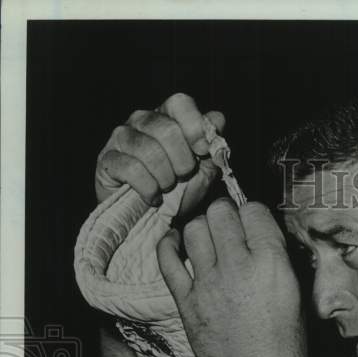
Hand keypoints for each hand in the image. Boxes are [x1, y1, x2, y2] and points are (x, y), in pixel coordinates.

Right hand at [95, 92, 225, 216]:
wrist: (154, 220)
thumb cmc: (179, 194)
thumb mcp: (203, 172)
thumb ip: (211, 146)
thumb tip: (217, 119)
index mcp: (167, 118)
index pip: (180, 103)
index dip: (194, 126)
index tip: (202, 151)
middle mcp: (142, 120)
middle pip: (167, 129)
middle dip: (182, 161)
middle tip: (182, 177)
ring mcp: (121, 137)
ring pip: (149, 150)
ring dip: (165, 177)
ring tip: (167, 189)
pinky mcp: (107, 159)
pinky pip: (131, 169)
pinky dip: (148, 188)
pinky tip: (153, 197)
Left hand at [156, 198, 303, 356]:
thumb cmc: (286, 341)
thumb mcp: (297, 291)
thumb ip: (279, 258)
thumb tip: (262, 235)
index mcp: (272, 263)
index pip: (253, 210)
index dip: (252, 214)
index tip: (251, 224)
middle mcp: (239, 267)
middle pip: (220, 212)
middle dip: (225, 214)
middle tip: (228, 227)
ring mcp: (209, 284)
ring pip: (193, 229)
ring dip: (201, 229)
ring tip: (208, 240)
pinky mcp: (187, 302)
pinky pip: (167, 260)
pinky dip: (168, 246)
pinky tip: (175, 244)